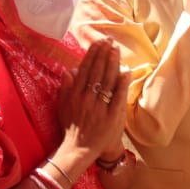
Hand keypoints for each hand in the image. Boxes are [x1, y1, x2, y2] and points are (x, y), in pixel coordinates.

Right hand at [58, 38, 130, 165]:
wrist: (79, 149)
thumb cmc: (72, 127)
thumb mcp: (63, 106)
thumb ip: (65, 88)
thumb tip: (69, 69)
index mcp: (75, 94)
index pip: (85, 69)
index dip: (92, 54)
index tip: (98, 42)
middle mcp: (87, 98)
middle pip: (97, 72)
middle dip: (104, 54)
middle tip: (109, 40)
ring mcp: (99, 107)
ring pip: (107, 81)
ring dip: (112, 64)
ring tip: (116, 50)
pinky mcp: (111, 117)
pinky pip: (117, 97)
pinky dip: (122, 84)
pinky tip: (126, 72)